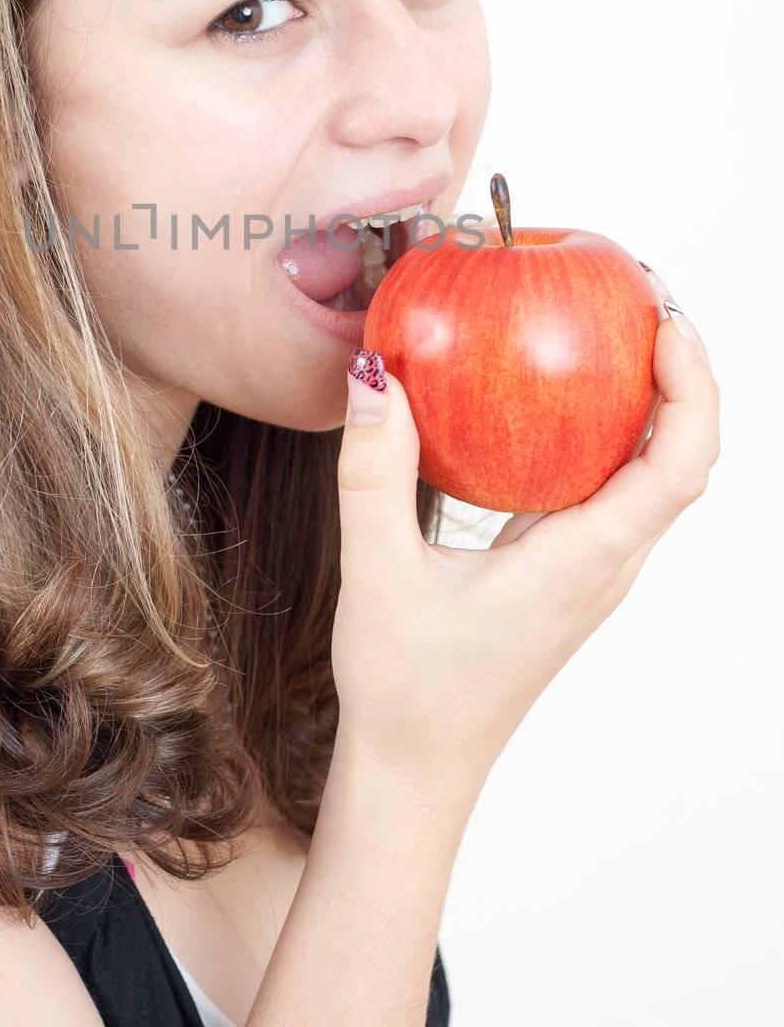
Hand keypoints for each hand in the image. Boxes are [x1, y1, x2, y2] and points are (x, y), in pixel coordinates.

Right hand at [332, 289, 719, 789]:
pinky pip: (612, 489)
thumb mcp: (377, 570)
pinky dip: (608, 432)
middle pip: (685, 462)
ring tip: (615, 330)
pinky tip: (553, 396)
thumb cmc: (406, 684)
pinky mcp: (570, 573)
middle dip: (686, 377)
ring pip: (655, 476)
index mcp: (581, 564)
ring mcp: (593, 572)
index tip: (666, 323)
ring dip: (656, 403)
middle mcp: (605, 565)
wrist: (417, 764)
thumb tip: (376, 374)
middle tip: (643, 300)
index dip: (692, 390)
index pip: (677, 468)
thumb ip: (373, 472)